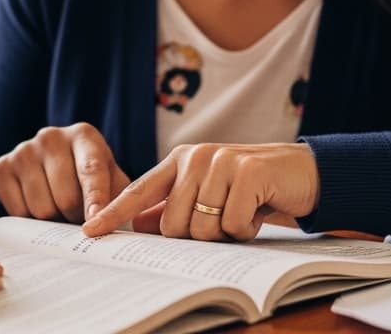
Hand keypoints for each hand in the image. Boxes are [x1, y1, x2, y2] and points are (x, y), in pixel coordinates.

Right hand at [0, 123, 130, 222]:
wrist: (50, 165)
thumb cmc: (89, 178)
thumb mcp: (112, 181)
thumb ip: (120, 201)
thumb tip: (122, 227)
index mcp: (84, 136)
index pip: (91, 171)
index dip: (94, 199)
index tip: (94, 222)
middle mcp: (51, 136)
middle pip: (65, 197)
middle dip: (76, 218)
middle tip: (80, 219)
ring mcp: (24, 150)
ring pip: (41, 208)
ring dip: (53, 221)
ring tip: (60, 211)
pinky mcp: (2, 166)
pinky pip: (18, 212)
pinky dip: (30, 219)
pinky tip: (38, 206)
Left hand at [81, 142, 319, 241]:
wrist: (300, 172)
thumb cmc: (249, 187)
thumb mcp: (207, 194)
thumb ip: (172, 206)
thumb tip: (137, 225)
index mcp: (180, 161)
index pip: (138, 190)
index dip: (113, 212)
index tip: (89, 230)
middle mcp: (196, 157)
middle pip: (173, 224)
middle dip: (199, 234)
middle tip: (223, 217)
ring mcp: (221, 161)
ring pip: (202, 228)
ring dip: (225, 232)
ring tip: (241, 211)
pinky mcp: (247, 172)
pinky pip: (232, 224)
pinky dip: (246, 228)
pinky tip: (257, 210)